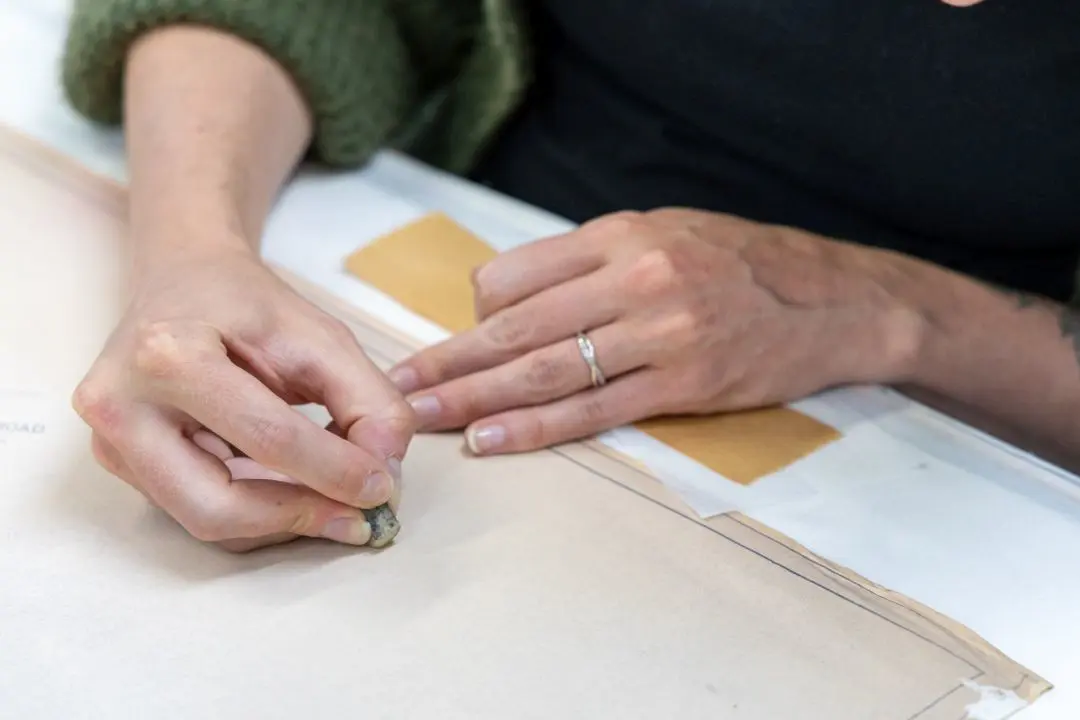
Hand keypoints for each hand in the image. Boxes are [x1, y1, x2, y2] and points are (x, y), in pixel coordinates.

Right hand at [73, 242, 413, 551]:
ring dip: (280, 522)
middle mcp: (120, 405)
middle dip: (300, 517)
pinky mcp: (118, 463)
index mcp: (169, 355)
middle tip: (358, 518)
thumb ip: (368, 400)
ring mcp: (110, 441)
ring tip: (334, 504)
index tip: (383, 488)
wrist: (182, 279)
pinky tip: (293, 491)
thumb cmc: (247, 304)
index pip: (268, 438)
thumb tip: (385, 472)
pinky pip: (196, 510)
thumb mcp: (322, 335)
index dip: (336, 472)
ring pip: (206, 520)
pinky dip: (255, 511)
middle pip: (218, 504)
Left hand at [388, 209, 925, 453]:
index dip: (474, 314)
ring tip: (422, 418)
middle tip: (397, 388)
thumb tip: (510, 301)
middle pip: (514, 326)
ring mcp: (660, 331)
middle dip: (448, 361)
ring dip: (474, 399)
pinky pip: (594, 410)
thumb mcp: (662, 231)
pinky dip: (536, 428)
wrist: (834, 298)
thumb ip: (589, 259)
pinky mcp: (684, 382)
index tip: (453, 344)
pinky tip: (491, 440)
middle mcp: (634, 276)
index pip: (514, 274)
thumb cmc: (739, 263)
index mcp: (620, 233)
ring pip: (544, 370)